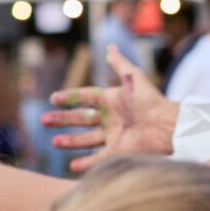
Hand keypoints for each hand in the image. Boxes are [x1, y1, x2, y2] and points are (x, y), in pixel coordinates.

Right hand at [43, 47, 177, 171]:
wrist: (165, 124)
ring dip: (70, 141)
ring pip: (86, 140)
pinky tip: (71, 165)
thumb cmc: (150, 100)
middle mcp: (112, 119)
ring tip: (54, 142)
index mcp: (113, 101)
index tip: (53, 98)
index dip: (70, 97)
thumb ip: (119, 63)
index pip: (86, 98)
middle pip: (82, 120)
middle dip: (63, 120)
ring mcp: (114, 136)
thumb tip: (110, 46)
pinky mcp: (118, 152)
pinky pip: (98, 159)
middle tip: (45, 120)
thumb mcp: (133, 77)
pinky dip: (85, 163)